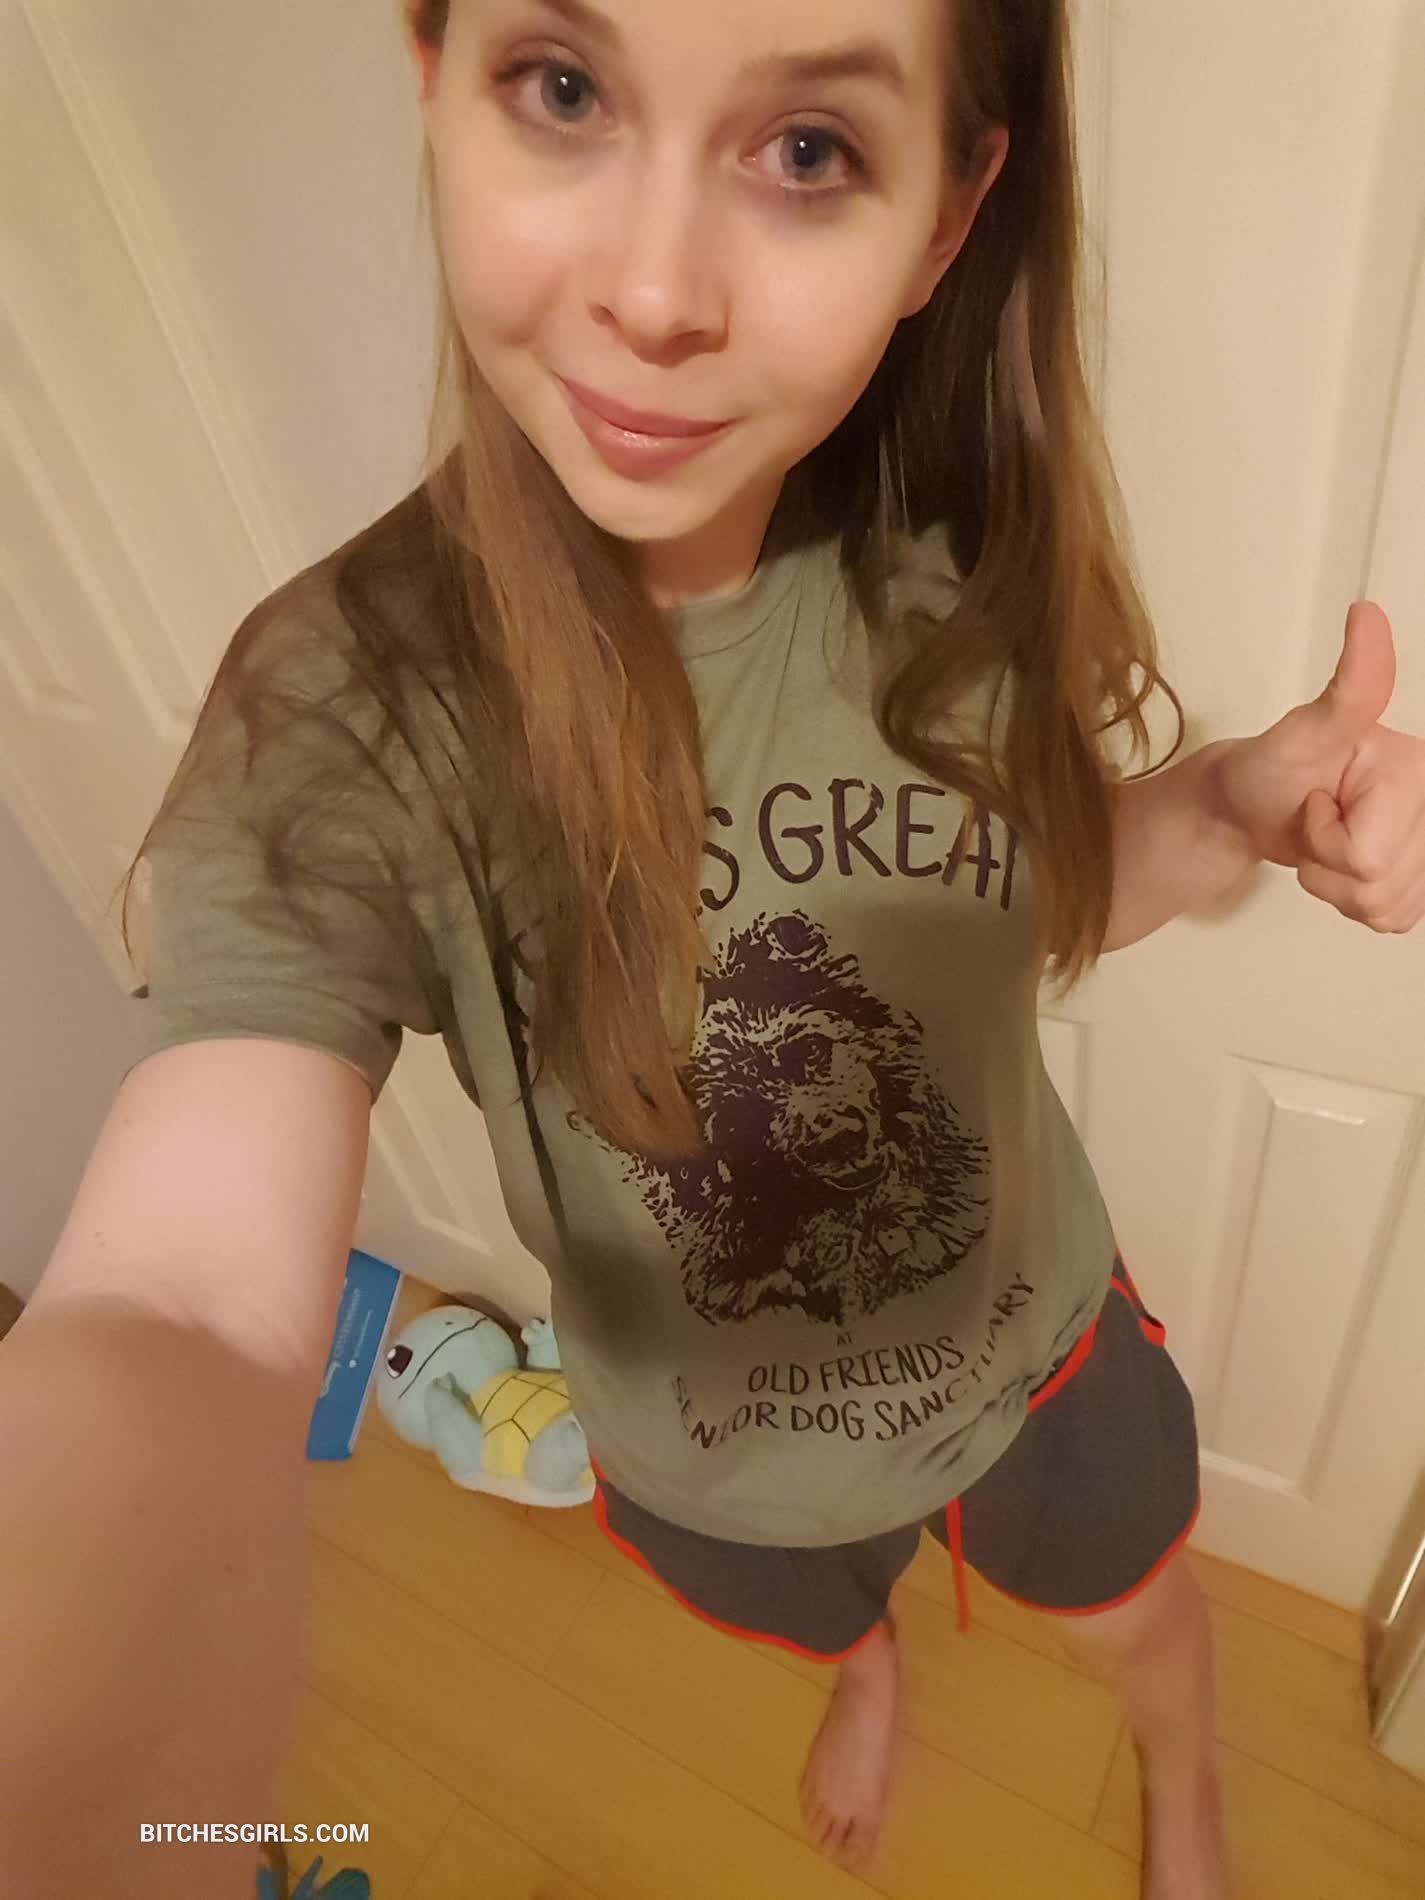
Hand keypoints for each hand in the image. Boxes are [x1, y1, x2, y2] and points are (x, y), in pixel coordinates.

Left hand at [1215, 602, 1424, 932]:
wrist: (1250, 809)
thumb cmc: (1269, 769)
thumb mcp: (1302, 731)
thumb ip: (1350, 687)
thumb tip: (1367, 616)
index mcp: (1419, 770)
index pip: (1368, 855)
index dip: (1327, 837)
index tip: (1318, 800)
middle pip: (1380, 885)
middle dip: (1329, 863)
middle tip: (1315, 820)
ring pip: (1386, 908)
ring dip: (1336, 885)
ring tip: (1323, 839)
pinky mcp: (1421, 880)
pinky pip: (1391, 920)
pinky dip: (1350, 900)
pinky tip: (1340, 863)